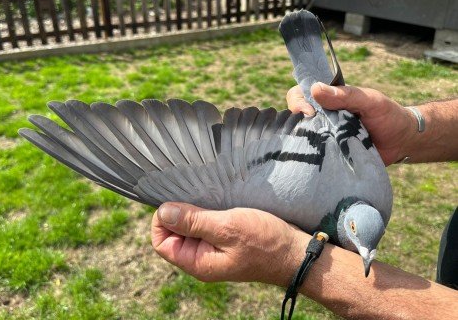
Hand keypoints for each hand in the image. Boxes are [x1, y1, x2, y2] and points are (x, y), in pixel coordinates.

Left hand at [151, 203, 308, 285]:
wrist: (295, 252)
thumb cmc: (264, 242)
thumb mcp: (226, 227)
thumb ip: (193, 221)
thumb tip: (162, 212)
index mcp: (197, 262)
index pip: (161, 242)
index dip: (162, 221)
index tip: (176, 202)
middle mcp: (201, 258)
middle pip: (174, 233)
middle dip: (180, 213)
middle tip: (196, 196)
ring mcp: (214, 249)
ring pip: (191, 226)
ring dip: (195, 210)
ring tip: (208, 198)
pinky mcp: (225, 240)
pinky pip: (207, 224)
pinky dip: (208, 212)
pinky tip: (217, 201)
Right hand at [286, 83, 413, 165]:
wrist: (403, 143)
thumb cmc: (388, 116)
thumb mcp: (370, 101)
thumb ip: (345, 95)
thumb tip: (314, 89)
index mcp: (327, 100)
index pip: (299, 95)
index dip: (297, 102)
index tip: (309, 113)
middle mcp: (321, 118)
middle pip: (294, 118)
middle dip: (298, 124)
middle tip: (313, 132)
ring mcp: (324, 138)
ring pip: (301, 139)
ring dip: (306, 143)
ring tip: (319, 147)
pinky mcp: (329, 156)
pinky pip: (313, 157)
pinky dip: (313, 159)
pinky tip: (319, 161)